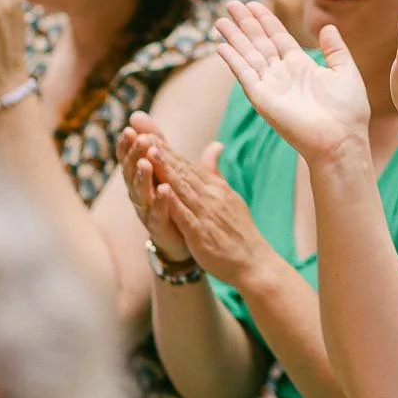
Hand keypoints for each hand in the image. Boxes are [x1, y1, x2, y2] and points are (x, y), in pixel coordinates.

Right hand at [118, 116, 191, 262]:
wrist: (182, 237)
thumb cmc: (170, 198)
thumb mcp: (164, 168)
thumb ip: (157, 143)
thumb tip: (140, 114)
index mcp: (141, 177)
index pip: (130, 157)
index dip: (128, 145)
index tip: (129, 128)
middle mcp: (139, 193)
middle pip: (132, 171)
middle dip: (134, 155)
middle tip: (139, 139)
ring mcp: (146, 210)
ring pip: (140, 192)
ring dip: (142, 176)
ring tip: (146, 162)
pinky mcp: (158, 226)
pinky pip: (157, 213)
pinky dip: (160, 202)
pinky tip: (165, 190)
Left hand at [156, 141, 280, 290]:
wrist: (254, 262)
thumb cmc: (239, 232)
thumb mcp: (229, 196)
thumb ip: (216, 173)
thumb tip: (215, 146)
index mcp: (216, 188)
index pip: (188, 165)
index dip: (168, 149)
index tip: (150, 134)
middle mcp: (211, 196)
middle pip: (183, 171)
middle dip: (162, 152)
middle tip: (143, 135)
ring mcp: (206, 214)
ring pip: (182, 188)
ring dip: (165, 170)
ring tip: (149, 153)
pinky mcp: (201, 233)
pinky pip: (185, 215)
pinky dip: (173, 202)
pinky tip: (160, 191)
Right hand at [214, 0, 369, 166]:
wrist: (341, 139)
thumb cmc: (348, 111)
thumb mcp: (345, 72)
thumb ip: (335, 49)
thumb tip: (328, 26)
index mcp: (301, 66)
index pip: (278, 37)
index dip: (265, 20)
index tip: (253, 4)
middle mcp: (283, 74)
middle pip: (259, 42)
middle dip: (246, 23)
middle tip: (232, 4)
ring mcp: (271, 86)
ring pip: (248, 55)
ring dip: (234, 38)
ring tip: (220, 21)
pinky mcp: (263, 99)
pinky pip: (245, 75)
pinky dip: (233, 61)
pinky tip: (222, 46)